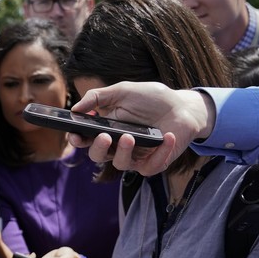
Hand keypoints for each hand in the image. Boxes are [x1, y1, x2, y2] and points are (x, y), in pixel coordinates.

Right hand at [70, 81, 214, 174]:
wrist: (183, 107)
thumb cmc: (151, 99)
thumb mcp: (123, 91)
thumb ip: (97, 97)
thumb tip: (75, 108)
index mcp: (106, 129)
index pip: (86, 140)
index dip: (77, 140)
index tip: (75, 135)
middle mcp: (117, 145)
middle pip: (98, 156)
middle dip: (98, 149)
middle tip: (104, 137)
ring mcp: (135, 156)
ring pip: (121, 164)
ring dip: (123, 152)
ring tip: (129, 137)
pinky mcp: (154, 163)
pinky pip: (150, 166)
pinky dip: (160, 153)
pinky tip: (166, 136)